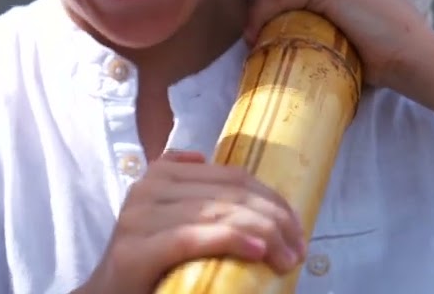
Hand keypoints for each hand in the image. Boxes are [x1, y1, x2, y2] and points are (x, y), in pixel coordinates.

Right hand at [84, 150, 304, 293]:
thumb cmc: (150, 263)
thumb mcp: (174, 218)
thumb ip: (194, 193)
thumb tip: (226, 171)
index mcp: (160, 174)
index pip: (231, 176)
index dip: (271, 197)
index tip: (297, 226)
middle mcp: (147, 188)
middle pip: (228, 193)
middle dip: (274, 219)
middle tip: (299, 249)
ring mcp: (138, 218)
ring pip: (216, 214)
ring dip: (263, 234)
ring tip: (287, 258)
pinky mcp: (135, 250)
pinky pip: (193, 237)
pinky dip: (231, 241)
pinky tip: (258, 252)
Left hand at [245, 0, 433, 89]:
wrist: (417, 57)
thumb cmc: (391, 47)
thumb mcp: (362, 10)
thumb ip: (336, 0)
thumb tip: (296, 16)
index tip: (271, 10)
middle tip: (259, 24)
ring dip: (261, 7)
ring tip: (256, 34)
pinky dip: (262, 13)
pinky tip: (257, 33)